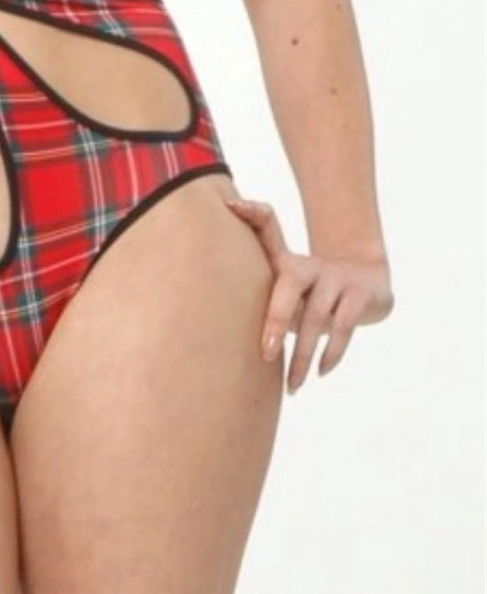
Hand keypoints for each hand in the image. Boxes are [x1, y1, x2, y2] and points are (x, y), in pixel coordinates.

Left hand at [221, 193, 394, 392]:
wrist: (365, 281)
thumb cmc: (310, 286)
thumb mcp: (283, 273)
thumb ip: (256, 248)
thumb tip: (227, 207)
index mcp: (288, 263)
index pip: (268, 242)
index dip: (253, 225)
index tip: (234, 224)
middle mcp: (311, 266)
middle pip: (290, 286)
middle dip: (276, 319)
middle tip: (264, 354)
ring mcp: (337, 279)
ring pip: (318, 318)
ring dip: (303, 355)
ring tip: (292, 386)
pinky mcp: (360, 295)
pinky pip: (344, 326)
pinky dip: (332, 352)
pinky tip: (321, 372)